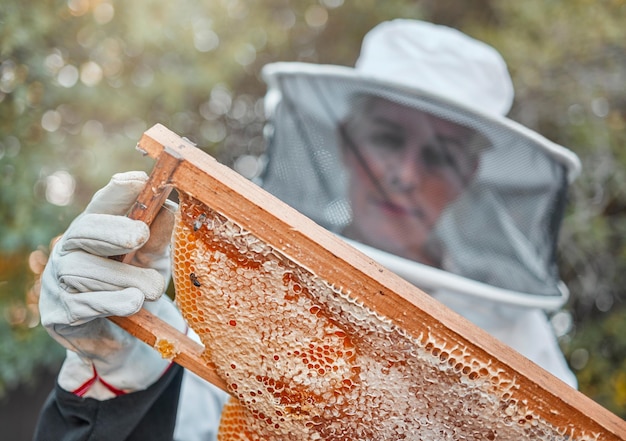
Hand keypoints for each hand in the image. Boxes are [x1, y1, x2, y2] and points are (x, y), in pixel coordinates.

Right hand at [39, 171, 185, 398]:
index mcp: (94, 230)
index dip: (117, 192)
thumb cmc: (136, 287)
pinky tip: (132, 303)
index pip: (102, 205)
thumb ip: (158, 238)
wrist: (123, 338)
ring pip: (85, 270)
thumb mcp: (153, 261)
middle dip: (113, 231)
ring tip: (154, 290)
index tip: (139, 181)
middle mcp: (70, 249)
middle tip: (139, 235)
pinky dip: (111, 303)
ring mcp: (58, 281)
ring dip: (124, 278)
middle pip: (84, 231)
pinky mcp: (58, 313)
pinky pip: (83, 304)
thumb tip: (168, 208)